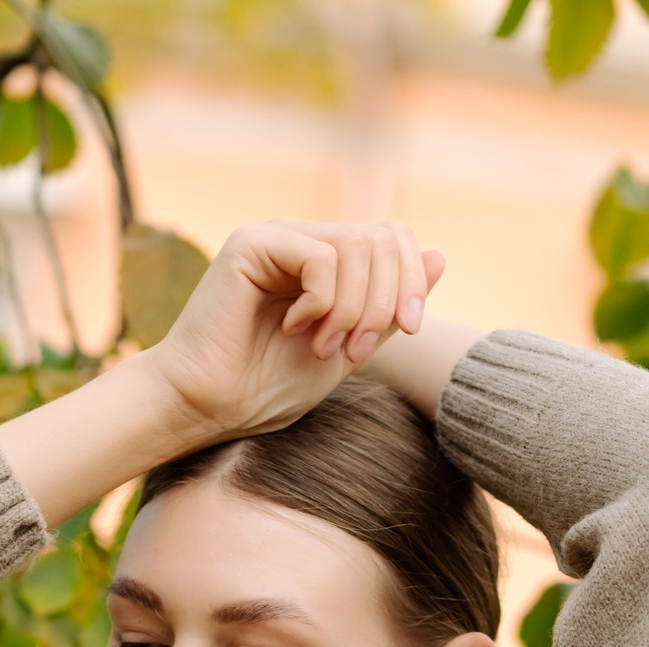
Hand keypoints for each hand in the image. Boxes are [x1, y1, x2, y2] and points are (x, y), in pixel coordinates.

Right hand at [145, 218, 446, 443]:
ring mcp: (279, 239)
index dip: (413, 280)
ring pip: (357, 246)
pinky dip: (322, 302)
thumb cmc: (264, 389)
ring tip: (324, 347)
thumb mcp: (348, 351)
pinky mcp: (252, 244)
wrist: (208, 407)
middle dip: (386, 301)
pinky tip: (293, 327)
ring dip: (354, 308)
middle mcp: (304, 241)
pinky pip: (321, 257)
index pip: (394, 237)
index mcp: (327, 263)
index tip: (409, 329)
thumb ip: (387, 310)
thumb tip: (440, 256)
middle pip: (384, 238)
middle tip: (356, 351)